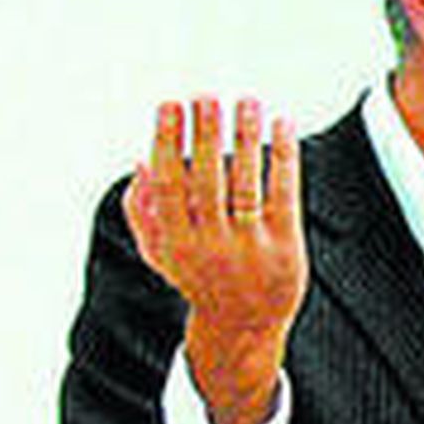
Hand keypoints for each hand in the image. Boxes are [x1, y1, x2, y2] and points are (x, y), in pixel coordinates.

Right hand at [123, 96, 306, 423]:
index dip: (168, 142)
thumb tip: (139, 162)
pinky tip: (282, 126)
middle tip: (208, 97)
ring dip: (246, 138)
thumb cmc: (200, 278)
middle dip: (206, 135)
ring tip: (248, 102)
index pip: (169, 184)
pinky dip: (283, 156)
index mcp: (176, 242)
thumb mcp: (161, 253)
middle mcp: (212, 244)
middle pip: (207, 180)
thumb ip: (142, 212)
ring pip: (246, 183)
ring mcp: (250, 246)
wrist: (244, 326)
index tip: (171, 105)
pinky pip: (283, 192)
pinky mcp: (284, 245)